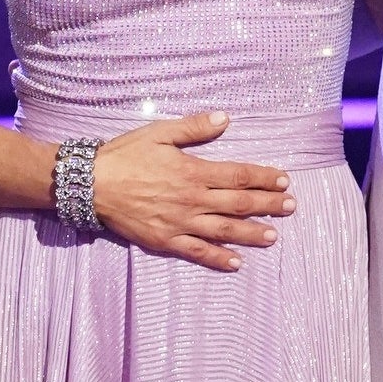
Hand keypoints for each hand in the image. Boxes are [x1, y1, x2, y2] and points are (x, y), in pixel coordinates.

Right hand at [90, 112, 291, 271]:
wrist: (90, 184)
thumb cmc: (124, 154)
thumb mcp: (159, 132)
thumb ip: (194, 128)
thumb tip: (225, 118)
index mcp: (193, 171)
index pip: (238, 176)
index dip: (263, 178)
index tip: (284, 180)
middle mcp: (192, 199)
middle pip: (238, 204)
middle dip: (268, 205)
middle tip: (291, 207)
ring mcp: (180, 223)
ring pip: (224, 230)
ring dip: (252, 233)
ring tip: (274, 236)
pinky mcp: (166, 240)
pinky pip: (197, 252)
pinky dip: (218, 258)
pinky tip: (236, 263)